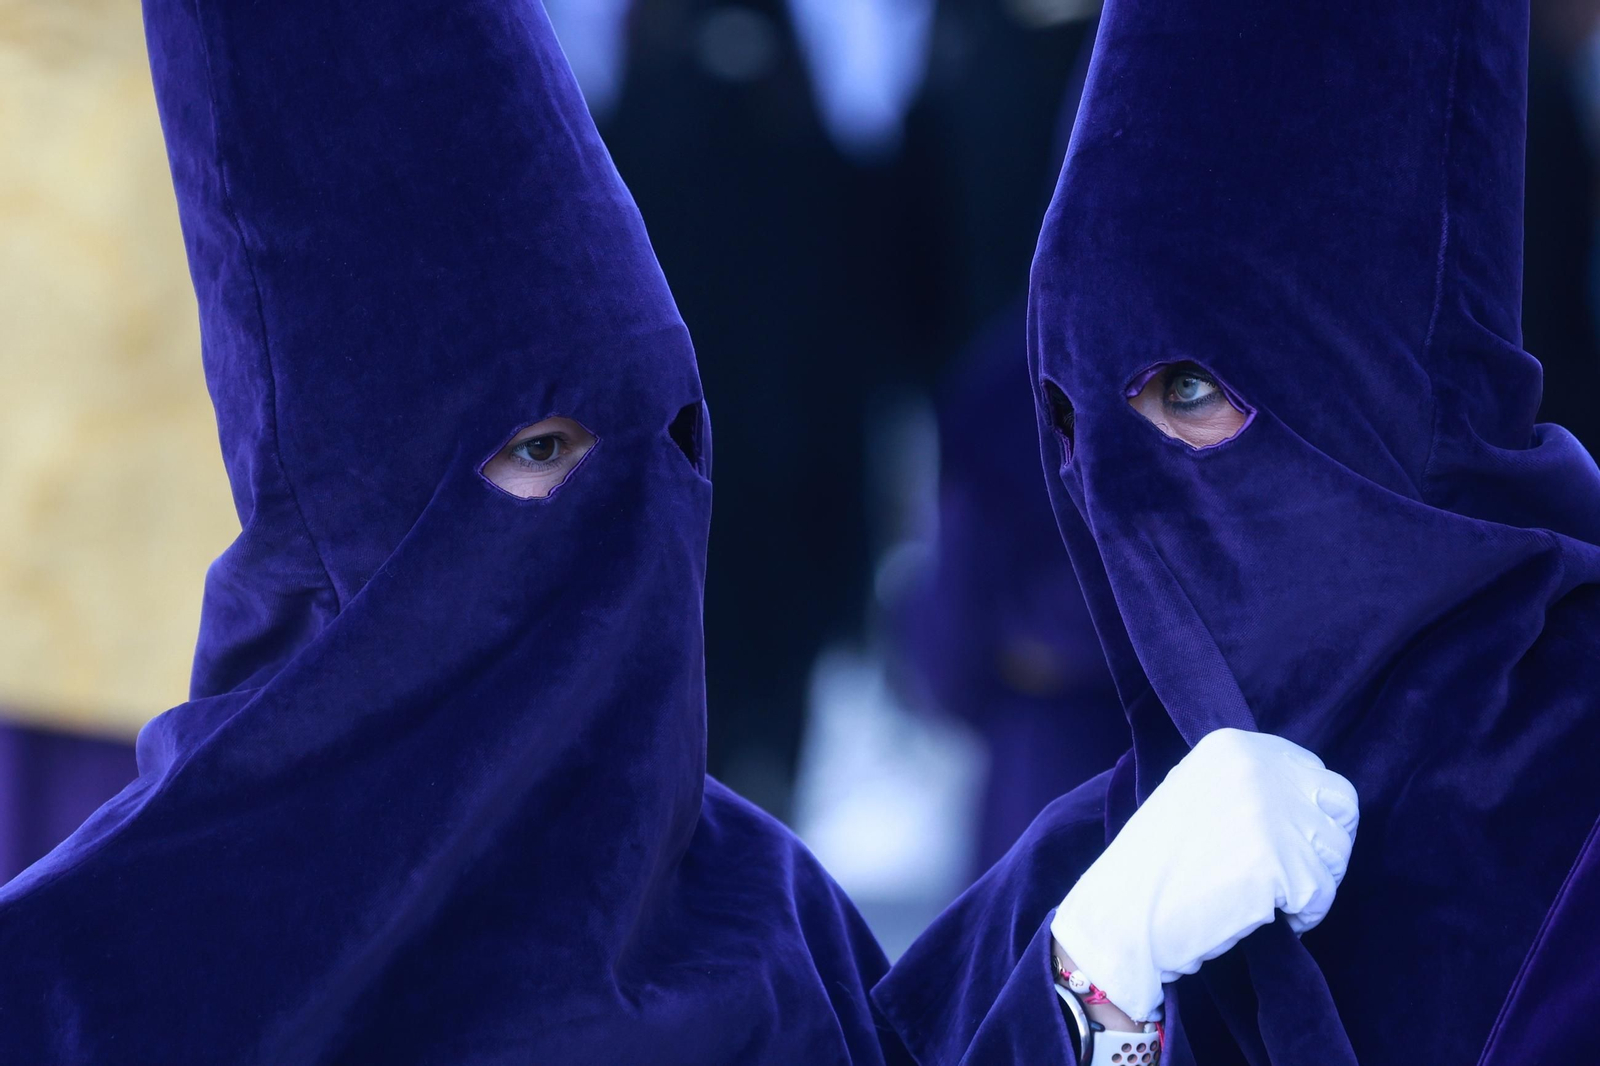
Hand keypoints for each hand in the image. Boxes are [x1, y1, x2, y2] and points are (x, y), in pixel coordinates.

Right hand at [1049, 728, 1358, 1020]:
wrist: (1124, 910)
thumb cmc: (1155, 863)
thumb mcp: (1194, 791)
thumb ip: (1246, 782)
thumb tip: (1303, 796)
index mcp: (1233, 745)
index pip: (1315, 772)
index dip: (1309, 815)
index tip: (1289, 843)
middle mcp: (1257, 768)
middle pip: (1341, 804)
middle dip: (1326, 843)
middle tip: (1297, 874)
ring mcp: (1271, 813)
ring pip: (1335, 853)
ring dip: (1314, 882)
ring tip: (1272, 898)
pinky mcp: (1281, 862)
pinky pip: (1321, 894)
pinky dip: (1304, 915)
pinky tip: (1268, 917)